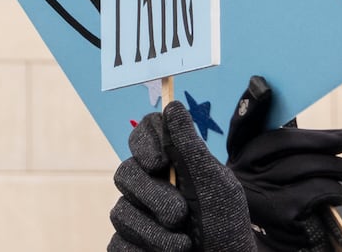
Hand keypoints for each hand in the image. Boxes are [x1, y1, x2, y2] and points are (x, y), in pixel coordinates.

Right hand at [109, 101, 258, 251]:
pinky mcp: (125, 245)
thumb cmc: (224, 224)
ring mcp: (134, 216)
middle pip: (125, 173)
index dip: (145, 142)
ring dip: (156, 233)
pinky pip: (117, 244)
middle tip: (180, 214)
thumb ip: (191, 147)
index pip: (145, 134)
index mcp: (172, 163)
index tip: (159, 161)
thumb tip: (172, 105)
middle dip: (153, 196)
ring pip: (120, 212)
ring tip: (184, 244)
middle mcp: (148, 185)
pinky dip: (145, 251)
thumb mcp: (214, 183)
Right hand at [226, 76, 341, 250]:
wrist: (274, 246)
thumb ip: (286, 144)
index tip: (263, 85)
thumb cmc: (282, 201)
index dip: (251, 106)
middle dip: (324, 140)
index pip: (242, 126)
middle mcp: (239, 173)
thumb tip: (288, 102)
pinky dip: (335, 190)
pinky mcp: (277, 212)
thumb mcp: (275, 172)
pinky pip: (316, 190)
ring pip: (306, 166)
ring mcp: (256, 193)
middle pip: (286, 144)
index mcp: (239, 156)